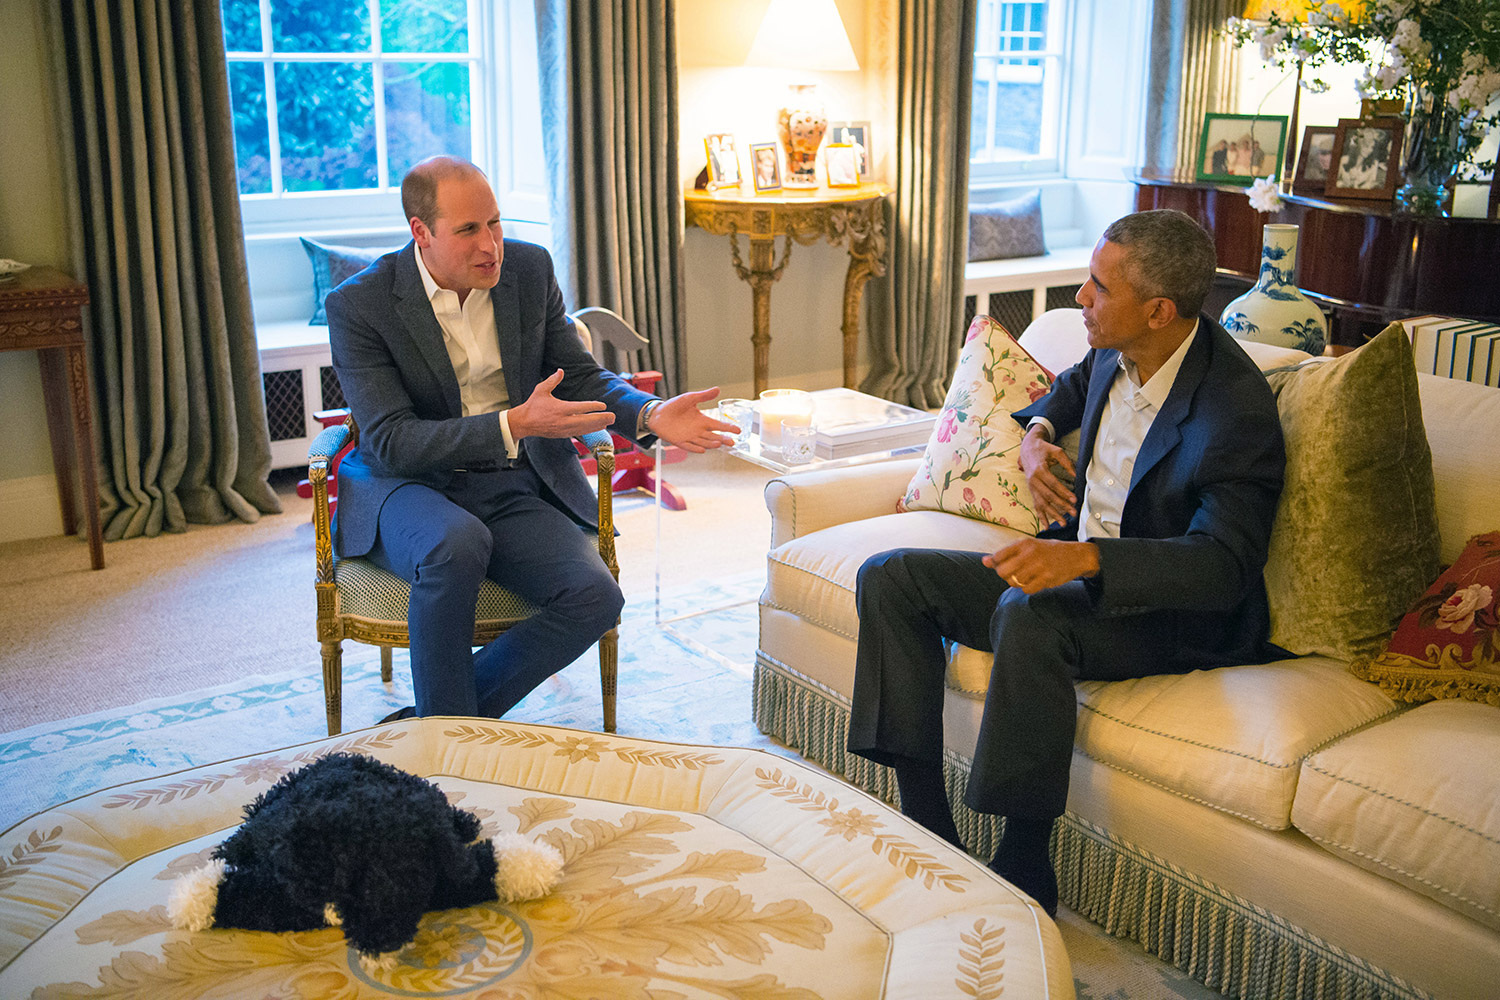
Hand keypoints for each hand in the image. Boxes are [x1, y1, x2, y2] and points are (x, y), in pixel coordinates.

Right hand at [507, 369, 614, 438]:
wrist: (524, 423)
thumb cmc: (533, 405)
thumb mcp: (541, 390)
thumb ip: (552, 380)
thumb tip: (561, 370)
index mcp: (559, 409)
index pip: (580, 408)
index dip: (593, 407)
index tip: (603, 405)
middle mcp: (563, 420)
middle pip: (586, 421)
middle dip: (600, 419)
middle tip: (613, 416)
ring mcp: (563, 429)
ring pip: (584, 429)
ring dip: (598, 426)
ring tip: (609, 422)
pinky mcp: (563, 434)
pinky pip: (579, 433)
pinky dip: (590, 431)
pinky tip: (598, 428)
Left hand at [648, 387, 736, 452]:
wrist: (658, 414)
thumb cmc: (674, 406)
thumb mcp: (690, 398)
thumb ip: (704, 396)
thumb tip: (718, 389)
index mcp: (702, 421)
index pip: (718, 426)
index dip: (728, 428)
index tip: (738, 430)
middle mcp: (698, 431)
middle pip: (714, 437)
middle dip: (723, 439)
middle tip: (732, 442)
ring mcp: (689, 437)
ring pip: (703, 442)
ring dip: (711, 444)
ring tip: (719, 443)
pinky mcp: (679, 441)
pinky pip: (689, 446)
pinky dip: (695, 448)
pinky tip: (702, 450)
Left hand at [982, 537, 1098, 593]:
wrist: (1077, 556)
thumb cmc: (1049, 551)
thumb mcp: (1028, 547)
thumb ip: (1006, 554)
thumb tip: (984, 561)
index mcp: (1024, 543)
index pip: (998, 556)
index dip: (996, 564)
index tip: (1004, 565)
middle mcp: (1030, 553)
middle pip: (1003, 571)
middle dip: (1005, 576)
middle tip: (1014, 574)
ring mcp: (1039, 566)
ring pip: (1014, 582)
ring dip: (1017, 582)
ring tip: (1026, 577)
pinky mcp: (1047, 578)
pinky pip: (1027, 589)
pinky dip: (1028, 588)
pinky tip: (1034, 582)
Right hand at [1017, 425, 1076, 529]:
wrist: (1027, 448)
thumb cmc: (1043, 449)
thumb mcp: (1057, 451)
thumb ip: (1067, 463)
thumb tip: (1076, 476)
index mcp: (1040, 470)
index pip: (1053, 484)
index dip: (1064, 493)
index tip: (1074, 500)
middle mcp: (1034, 480)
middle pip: (1048, 496)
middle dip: (1061, 506)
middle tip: (1073, 512)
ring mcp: (1031, 487)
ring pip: (1042, 503)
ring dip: (1052, 514)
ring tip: (1063, 523)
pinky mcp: (1031, 491)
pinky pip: (1036, 505)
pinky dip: (1041, 516)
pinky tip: (1047, 526)